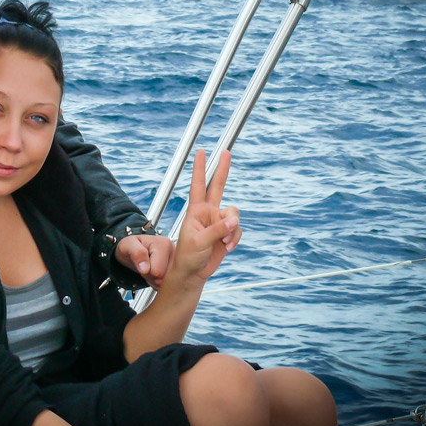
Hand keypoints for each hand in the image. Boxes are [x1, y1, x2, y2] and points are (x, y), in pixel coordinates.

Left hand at [115, 234, 174, 287]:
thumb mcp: (128, 245)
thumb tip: (145, 268)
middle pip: (164, 279)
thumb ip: (136, 253)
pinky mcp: (179, 271)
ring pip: (167, 283)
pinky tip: (157, 274)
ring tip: (151, 269)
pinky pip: (170, 285)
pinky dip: (161, 283)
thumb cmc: (133, 247)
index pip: (157, 272)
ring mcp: (179, 263)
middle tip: (147, 267)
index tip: (143, 264)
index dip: (147, 272)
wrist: (135, 251)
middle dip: (152, 277)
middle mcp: (176, 252)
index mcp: (165, 244)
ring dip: (156, 281)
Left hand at [172, 150, 240, 283]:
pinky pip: (237, 230)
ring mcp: (218, 222)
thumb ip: (217, 230)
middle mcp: (208, 212)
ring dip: (232, 229)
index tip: (201, 152)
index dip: (199, 169)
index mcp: (196, 211)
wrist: (193, 273)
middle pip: (217, 186)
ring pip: (234, 214)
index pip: (198, 185)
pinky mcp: (227, 233)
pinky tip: (227, 248)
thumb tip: (234, 220)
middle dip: (222, 170)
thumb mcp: (199, 242)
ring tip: (224, 242)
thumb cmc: (188, 256)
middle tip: (226, 152)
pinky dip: (235, 239)